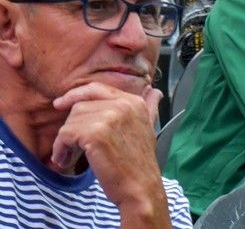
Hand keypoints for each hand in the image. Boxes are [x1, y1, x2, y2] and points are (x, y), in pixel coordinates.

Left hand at [51, 84, 171, 226]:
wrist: (140, 186)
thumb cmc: (139, 162)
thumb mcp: (148, 127)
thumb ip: (149, 106)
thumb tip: (154, 91)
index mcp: (134, 101)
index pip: (96, 88)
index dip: (75, 94)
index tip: (60, 105)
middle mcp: (123, 104)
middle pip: (80, 106)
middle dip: (70, 126)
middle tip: (69, 147)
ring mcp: (110, 117)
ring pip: (71, 120)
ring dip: (64, 141)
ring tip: (68, 157)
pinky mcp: (96, 134)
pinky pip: (66, 135)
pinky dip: (60, 149)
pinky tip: (66, 161)